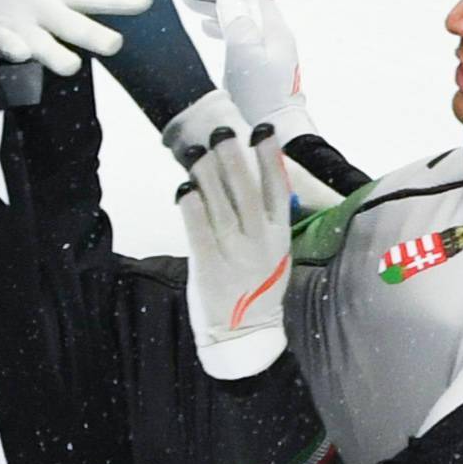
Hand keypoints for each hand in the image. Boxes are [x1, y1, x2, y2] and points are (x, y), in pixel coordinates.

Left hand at [173, 118, 294, 378]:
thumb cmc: (257, 287)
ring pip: (219, 203)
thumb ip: (265, 218)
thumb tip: (251, 176)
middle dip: (232, 155)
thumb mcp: (274, 251)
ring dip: (206, 173)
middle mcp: (259, 239)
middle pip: (245, 188)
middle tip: (220, 131)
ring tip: (197, 150)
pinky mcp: (207, 264)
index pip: (276, 187)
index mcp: (279, 233)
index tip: (263, 130)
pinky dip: (191, 205)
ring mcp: (233, 252)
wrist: (243, 333)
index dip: (269, 156)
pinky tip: (184, 188)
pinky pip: (197, 228)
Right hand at [179, 0, 309, 127]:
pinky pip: (237, 31)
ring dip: (212, 2)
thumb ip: (236, 22)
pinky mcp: (258, 61)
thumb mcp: (244, 57)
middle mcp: (270, 31)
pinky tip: (203, 24)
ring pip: (237, 13)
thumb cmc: (260, 97)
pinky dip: (219, 22)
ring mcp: (265, 46)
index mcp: (270, 26)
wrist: (276, 128)